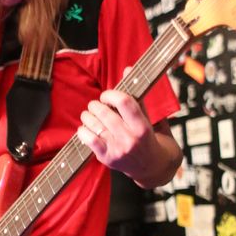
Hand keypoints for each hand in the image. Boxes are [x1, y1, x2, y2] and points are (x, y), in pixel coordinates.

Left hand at [77, 67, 159, 181]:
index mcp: (142, 126)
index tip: (107, 95)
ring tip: (89, 114)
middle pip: (105, 112)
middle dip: (96, 104)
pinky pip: (88, 140)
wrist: (152, 167)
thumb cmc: (148, 137)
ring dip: (87, 115)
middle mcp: (130, 139)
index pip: (124, 102)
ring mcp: (117, 150)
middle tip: (96, 105)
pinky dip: (83, 130)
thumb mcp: (148, 117)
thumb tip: (127, 68)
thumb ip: (136, 95)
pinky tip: (85, 128)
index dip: (111, 94)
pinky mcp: (107, 158)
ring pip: (94, 125)